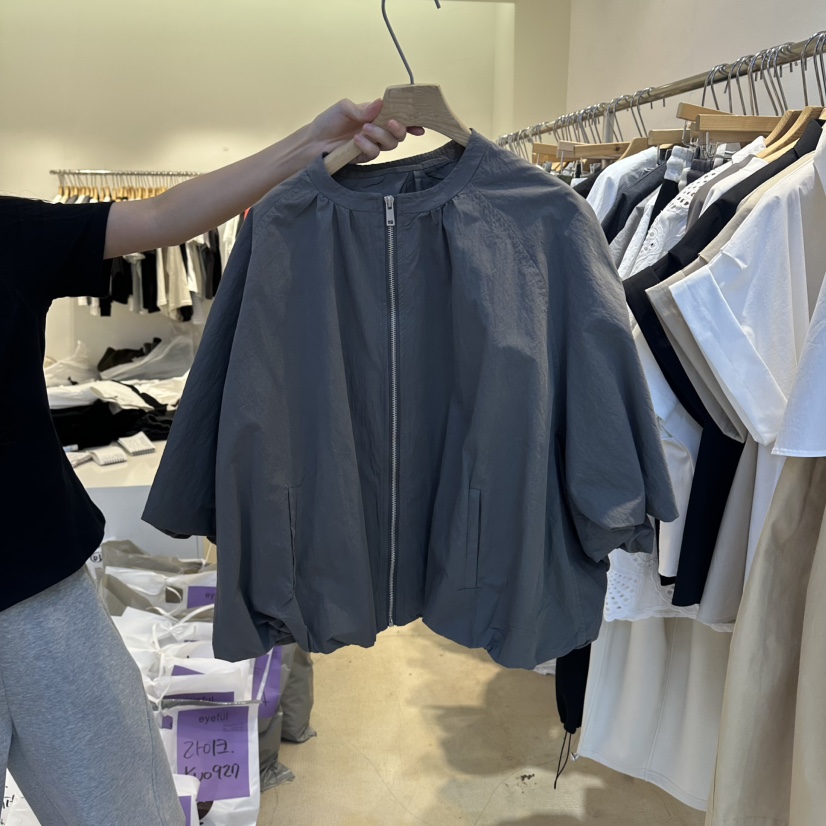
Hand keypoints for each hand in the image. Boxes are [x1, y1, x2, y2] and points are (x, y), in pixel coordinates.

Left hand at [308, 99, 424, 162]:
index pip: (398, 117)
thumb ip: (363, 108)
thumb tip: (380, 104)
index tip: (420, 125)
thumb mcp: (344, 108)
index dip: (411, 122)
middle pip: (400, 133)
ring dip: (381, 135)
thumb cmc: (329, 121)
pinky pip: (375, 153)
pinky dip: (367, 145)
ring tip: (365, 129)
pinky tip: (356, 140)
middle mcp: (378, 130)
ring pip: (390, 144)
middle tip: (390, 122)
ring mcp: (373, 144)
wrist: (315, 141)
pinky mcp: (365, 156)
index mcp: (376, 115)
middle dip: (400, 128)